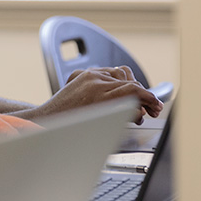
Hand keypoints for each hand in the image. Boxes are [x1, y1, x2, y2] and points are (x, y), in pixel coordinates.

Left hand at [42, 67, 162, 122]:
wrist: (44, 119)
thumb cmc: (69, 128)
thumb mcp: (100, 124)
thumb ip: (123, 115)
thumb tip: (140, 111)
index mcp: (99, 95)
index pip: (133, 91)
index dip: (150, 99)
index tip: (157, 107)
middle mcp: (94, 81)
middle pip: (130, 82)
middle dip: (143, 96)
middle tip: (151, 109)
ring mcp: (88, 75)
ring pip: (121, 74)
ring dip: (132, 86)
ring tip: (136, 101)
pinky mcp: (84, 73)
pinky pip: (108, 73)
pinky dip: (118, 82)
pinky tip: (119, 94)